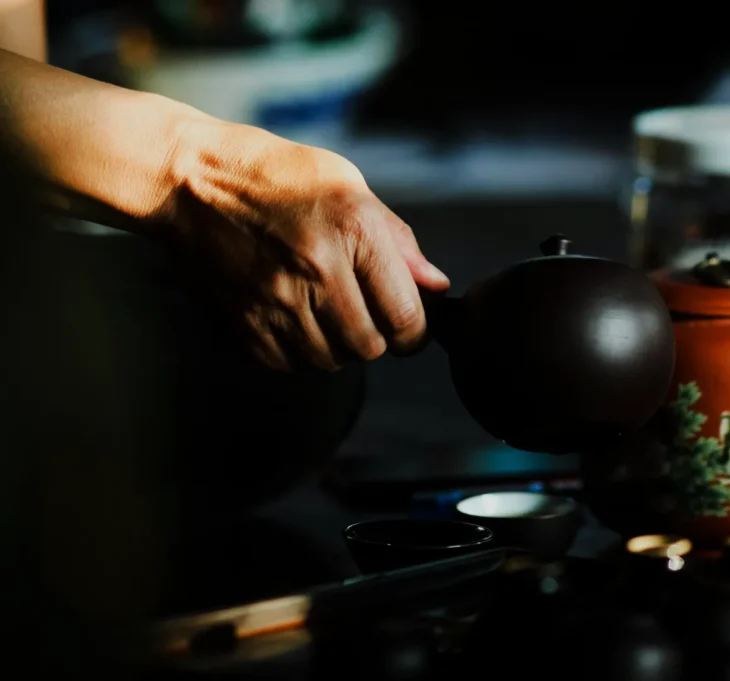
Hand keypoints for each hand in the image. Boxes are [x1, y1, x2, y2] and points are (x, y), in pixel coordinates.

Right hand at [169, 119, 449, 370]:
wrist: (191, 181)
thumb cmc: (280, 177)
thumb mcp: (350, 188)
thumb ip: (398, 243)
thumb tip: (437, 287)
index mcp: (355, 231)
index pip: (406, 318)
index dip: (415, 332)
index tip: (408, 325)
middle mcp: (318, 270)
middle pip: (369, 348)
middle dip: (377, 339)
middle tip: (365, 316)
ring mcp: (277, 300)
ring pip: (330, 361)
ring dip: (338, 347)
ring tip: (328, 314)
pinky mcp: (244, 320)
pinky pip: (288, 364)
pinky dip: (299, 352)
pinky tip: (296, 320)